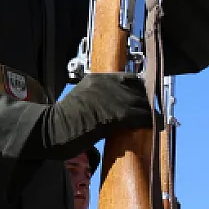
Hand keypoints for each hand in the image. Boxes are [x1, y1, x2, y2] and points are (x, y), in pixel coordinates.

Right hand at [32, 73, 153, 159]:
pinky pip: (142, 116)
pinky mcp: (117, 114)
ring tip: (155, 120)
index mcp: (97, 78)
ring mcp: (112, 98)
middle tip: (152, 113)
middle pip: (139, 90)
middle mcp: (107, 83)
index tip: (144, 99)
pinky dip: (151, 122)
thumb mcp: (82, 100)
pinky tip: (156, 126)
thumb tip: (115, 108)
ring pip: (142, 103)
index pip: (129, 78)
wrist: (52, 129)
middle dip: (147, 102)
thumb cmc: (62, 121)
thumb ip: (99, 98)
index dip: (139, 90)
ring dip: (150, 112)